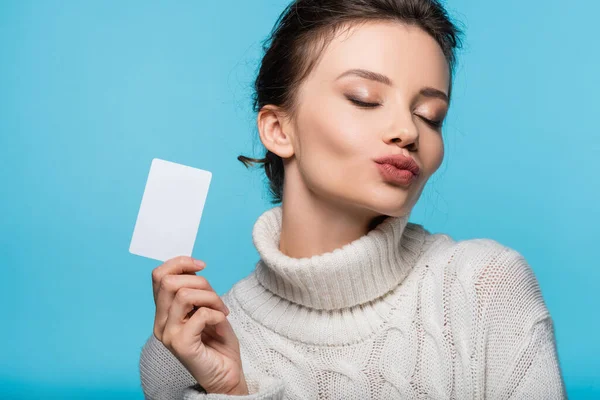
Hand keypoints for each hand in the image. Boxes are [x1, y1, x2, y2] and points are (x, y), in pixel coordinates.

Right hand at [151, 255, 248, 394]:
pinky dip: (217, 313)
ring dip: (211, 297)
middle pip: (168, 281)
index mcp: (163, 312)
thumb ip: (195, 290)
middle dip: (200, 282)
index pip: (158, 276)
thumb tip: (193, 266)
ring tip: (221, 309)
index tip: (201, 266)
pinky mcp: (181, 345)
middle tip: (216, 299)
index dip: (180, 263)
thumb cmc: (217, 342)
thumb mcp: (205, 307)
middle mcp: (160, 323)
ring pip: (184, 295)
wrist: (227, 373)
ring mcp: (168, 335)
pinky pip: (200, 315)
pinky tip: (221, 321)